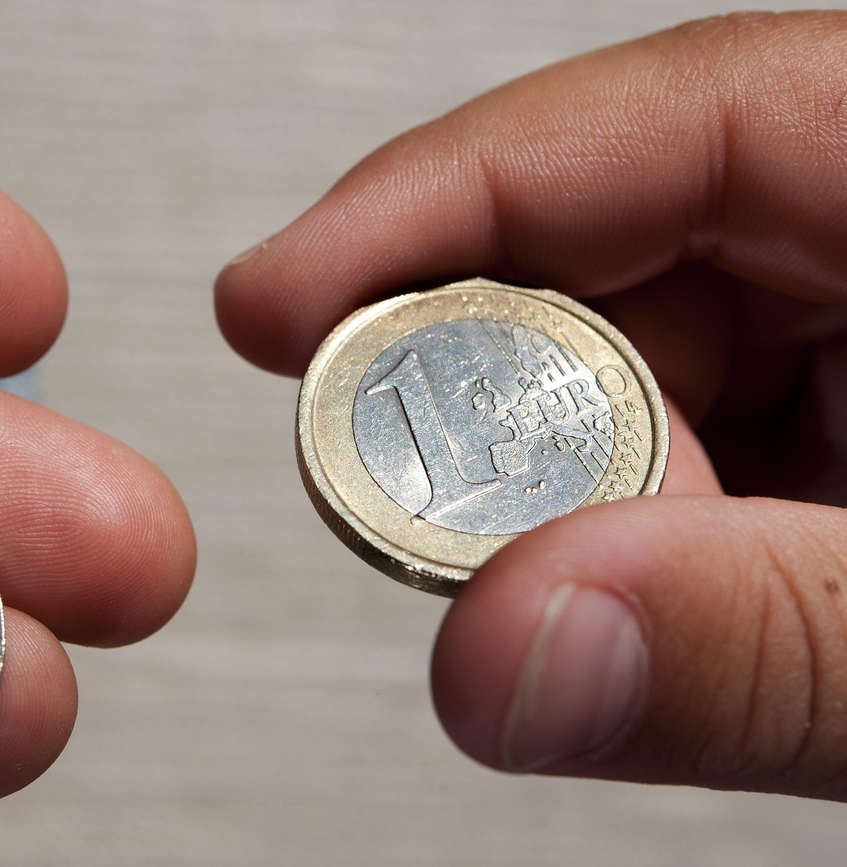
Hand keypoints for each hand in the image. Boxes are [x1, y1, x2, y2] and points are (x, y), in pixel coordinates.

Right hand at [217, 11, 846, 799]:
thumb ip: (769, 642)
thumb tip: (512, 650)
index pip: (655, 120)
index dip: (430, 201)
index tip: (270, 304)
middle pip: (612, 249)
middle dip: (492, 401)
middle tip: (442, 537)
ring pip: (626, 362)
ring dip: (560, 489)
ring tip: (572, 591)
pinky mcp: (838, 427)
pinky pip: (675, 440)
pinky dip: (615, 524)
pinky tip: (622, 582)